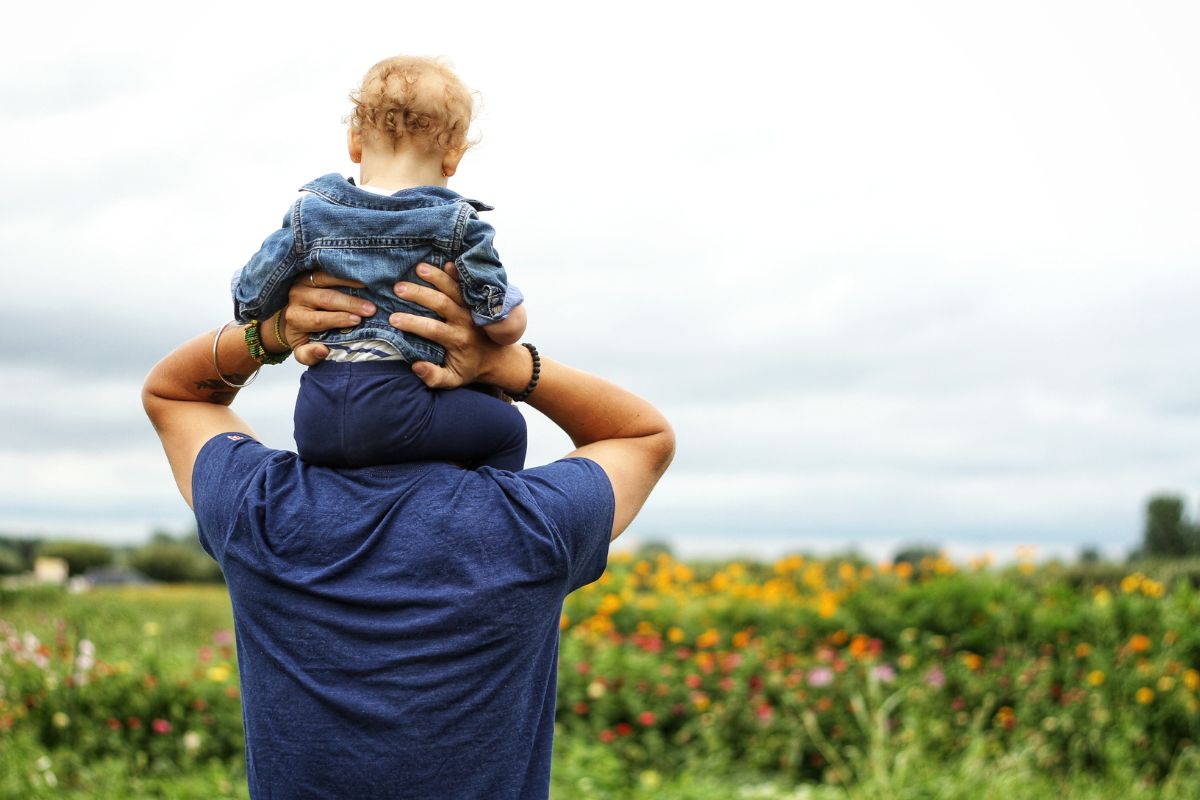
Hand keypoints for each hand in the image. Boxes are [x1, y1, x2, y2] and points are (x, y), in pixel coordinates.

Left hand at [278, 271, 373, 365]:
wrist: (290, 315)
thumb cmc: (303, 334)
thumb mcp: (302, 350)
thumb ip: (309, 355)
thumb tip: (322, 350)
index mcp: (296, 318)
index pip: (318, 319)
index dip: (338, 319)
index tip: (357, 321)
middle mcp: (297, 297)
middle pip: (326, 298)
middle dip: (350, 303)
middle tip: (370, 308)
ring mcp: (303, 281)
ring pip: (326, 278)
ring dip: (349, 282)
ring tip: (369, 286)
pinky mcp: (310, 270)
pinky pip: (328, 268)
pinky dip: (345, 270)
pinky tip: (361, 274)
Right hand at [389, 262, 503, 388]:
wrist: (497, 358)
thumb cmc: (468, 368)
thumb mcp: (452, 380)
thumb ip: (434, 376)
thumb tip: (415, 366)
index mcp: (457, 340)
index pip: (432, 329)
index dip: (412, 323)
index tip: (393, 319)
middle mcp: (464, 322)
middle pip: (442, 304)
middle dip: (420, 294)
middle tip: (398, 288)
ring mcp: (471, 309)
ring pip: (454, 290)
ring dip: (437, 277)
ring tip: (419, 268)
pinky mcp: (475, 301)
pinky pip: (467, 285)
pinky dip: (458, 274)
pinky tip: (446, 262)